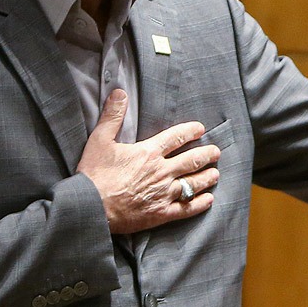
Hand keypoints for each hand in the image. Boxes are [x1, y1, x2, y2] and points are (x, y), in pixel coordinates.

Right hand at [77, 90, 221, 234]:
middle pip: (192, 160)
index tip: (201, 129)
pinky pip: (187, 208)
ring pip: (194, 183)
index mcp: (149, 152)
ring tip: (215, 174)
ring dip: (207, 177)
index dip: (191, 131)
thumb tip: (120, 92)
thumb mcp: (100, 140)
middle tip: (216, 153)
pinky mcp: (161, 213)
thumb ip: (112, 116)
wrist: (90, 207)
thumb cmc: (94, 174)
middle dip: (207, 154)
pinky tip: (209, 200)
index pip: (177, 137)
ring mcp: (164, 193)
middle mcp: (162, 172)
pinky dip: (200, 203)